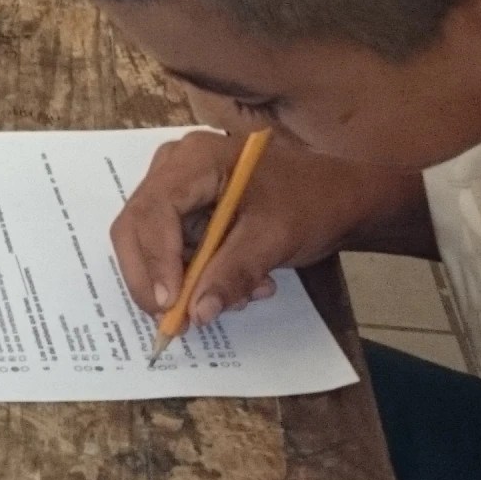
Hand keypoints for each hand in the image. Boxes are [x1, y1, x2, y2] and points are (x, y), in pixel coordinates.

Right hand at [110, 130, 411, 328]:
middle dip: (155, 277)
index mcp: (196, 159)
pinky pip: (174, 247)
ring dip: (185, 279)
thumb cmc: (312, 203)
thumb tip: (196, 314)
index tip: (170, 305)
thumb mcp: (273, 240)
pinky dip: (199, 274)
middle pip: (138, 225)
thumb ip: (231, 275)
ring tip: (240, 296)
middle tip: (174, 320)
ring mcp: (179, 185)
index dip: (155, 260)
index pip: (154, 210)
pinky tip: (244, 284)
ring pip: (151, 242)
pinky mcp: (188, 208)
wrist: (342, 196)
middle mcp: (176, 165)